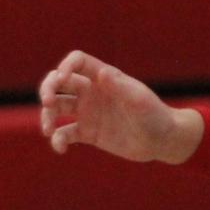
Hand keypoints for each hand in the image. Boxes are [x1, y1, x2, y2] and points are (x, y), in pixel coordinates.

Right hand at [37, 50, 179, 162]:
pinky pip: (66, 133)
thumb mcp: (139, 101)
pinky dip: (58, 140)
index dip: (65, 66)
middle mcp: (93, 92)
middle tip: (47, 102)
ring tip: (49, 129)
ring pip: (57, 107)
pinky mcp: (88, 133)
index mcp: (104, 78)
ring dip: (47, 115)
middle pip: (60, 82)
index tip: (62, 80)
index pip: (77, 62)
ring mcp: (89, 112)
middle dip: (48, 88)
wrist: (162, 141)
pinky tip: (61, 148)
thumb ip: (121, 87)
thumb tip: (101, 73)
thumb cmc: (154, 115)